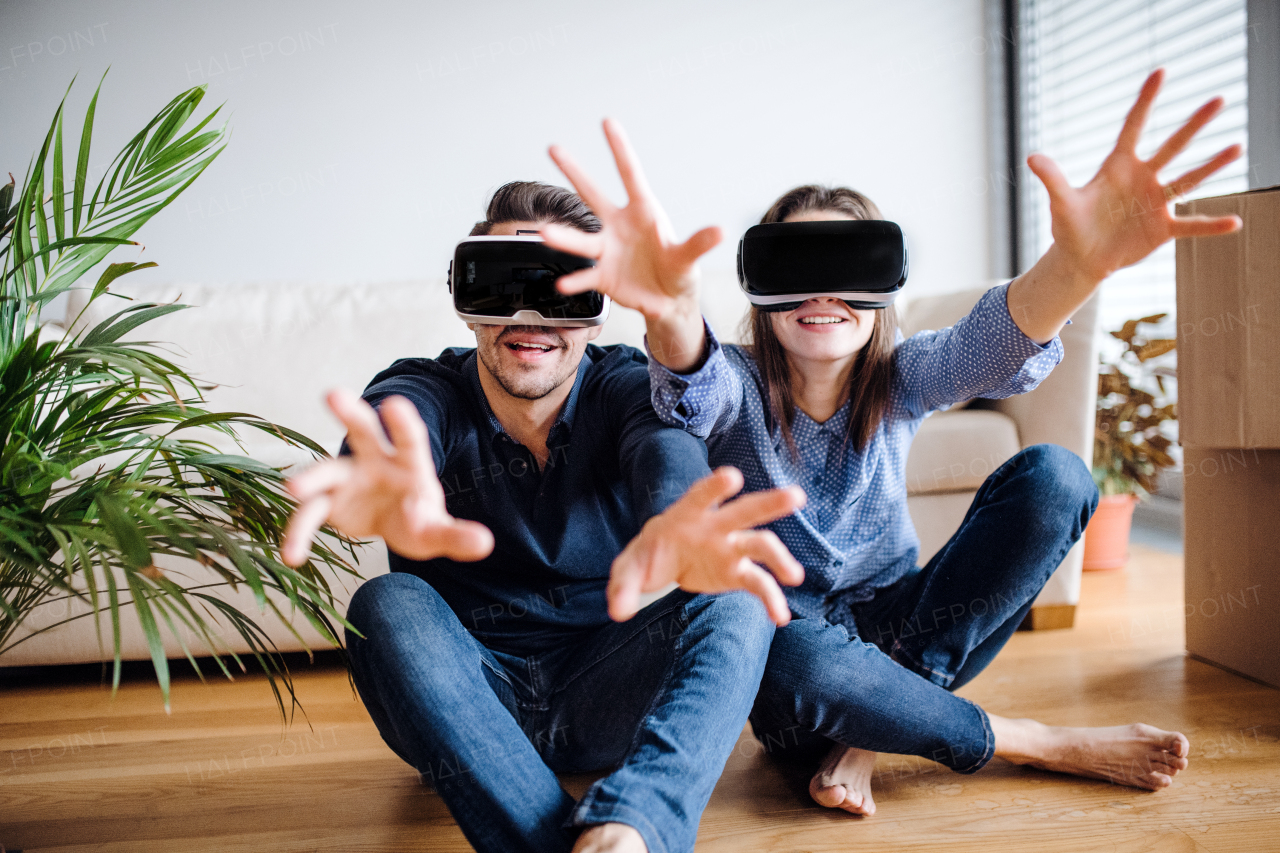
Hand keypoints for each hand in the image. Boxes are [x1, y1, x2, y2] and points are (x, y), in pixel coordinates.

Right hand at [281, 390, 493, 565]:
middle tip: (333, 394)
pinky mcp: (328, 503)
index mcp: (409, 464)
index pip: (409, 439)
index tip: (394, 404)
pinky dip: (299, 533)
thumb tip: (485, 543)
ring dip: (310, 478)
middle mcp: (375, 462)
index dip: (403, 422)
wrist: (395, 526)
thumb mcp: (437, 532)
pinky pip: (310, 515)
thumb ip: (457, 536)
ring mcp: (348, 479)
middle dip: (350, 413)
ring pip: (326, 472)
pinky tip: (292, 556)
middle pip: (363, 432)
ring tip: (294, 488)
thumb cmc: (419, 520)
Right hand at [543, 118, 717, 369]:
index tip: (607, 122)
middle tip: (554, 149)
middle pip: (593, 194)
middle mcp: (619, 226)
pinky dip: (575, 281)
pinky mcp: (602, 276)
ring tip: (545, 232)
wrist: (668, 302)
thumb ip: (698, 244)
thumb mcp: (688, 257)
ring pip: (582, 240)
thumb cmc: (678, 270)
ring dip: (564, 237)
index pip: (630, 174)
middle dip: (574, 171)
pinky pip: (586, 277)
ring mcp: (607, 250)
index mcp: (642, 212)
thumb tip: (720, 231)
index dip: (619, 149)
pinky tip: (563, 283)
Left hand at [609, 467, 805, 625]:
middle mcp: (716, 526)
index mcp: (687, 515)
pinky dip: (771, 599)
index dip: (715, 486)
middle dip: (769, 503)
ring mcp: (731, 548)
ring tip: (794, 575)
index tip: (732, 476)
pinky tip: (779, 617)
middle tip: (795, 497)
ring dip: (781, 557)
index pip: (701, 495)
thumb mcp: (627, 569)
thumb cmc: (648, 556)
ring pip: (762, 544)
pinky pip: (759, 583)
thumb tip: (618, 611)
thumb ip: (622, 586)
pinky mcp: (737, 572)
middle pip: (745, 510)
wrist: (662, 563)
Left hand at [1027, 68, 1241, 281]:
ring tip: (1236, 147)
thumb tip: (1032, 157)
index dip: (1145, 100)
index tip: (1160, 72)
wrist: (1081, 259)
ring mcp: (1156, 202)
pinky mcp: (1162, 229)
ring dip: (1212, 165)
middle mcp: (1142, 179)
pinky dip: (1211, 226)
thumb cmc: (1070, 227)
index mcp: (1118, 167)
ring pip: (1189, 180)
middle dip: (1194, 125)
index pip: (1133, 126)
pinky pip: (1192, 226)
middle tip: (1219, 99)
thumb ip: (1053, 179)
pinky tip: (1235, 222)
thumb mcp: (1061, 203)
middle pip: (1171, 147)